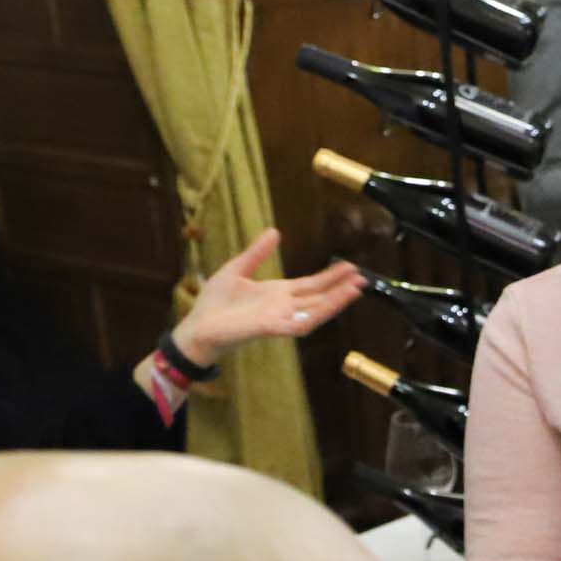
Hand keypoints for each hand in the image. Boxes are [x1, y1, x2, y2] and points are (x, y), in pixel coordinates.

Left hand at [168, 229, 364, 362]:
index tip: (349, 266)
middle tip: (362, 277)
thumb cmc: (213, 304)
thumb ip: (257, 253)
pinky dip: (318, 314)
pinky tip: (330, 306)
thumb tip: (275, 232)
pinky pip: (301, 323)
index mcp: (277, 293)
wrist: (197, 326)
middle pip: (319, 297)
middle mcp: (284, 307)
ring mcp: (280, 318)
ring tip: (355, 289)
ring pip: (316, 310)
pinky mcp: (272, 328)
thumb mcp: (237, 269)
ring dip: (336, 301)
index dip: (330, 277)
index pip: (311, 284)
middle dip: (341, 288)